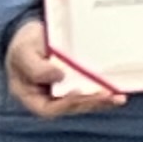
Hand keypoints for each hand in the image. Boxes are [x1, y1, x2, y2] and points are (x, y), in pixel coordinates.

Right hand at [0, 18, 124, 117]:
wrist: (33, 32)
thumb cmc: (24, 44)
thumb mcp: (24, 52)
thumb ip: (36, 67)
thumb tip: (58, 76)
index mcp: (30, 95)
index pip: (47, 108)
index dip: (65, 104)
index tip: (79, 94)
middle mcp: (48, 97)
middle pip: (70, 106)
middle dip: (90, 103)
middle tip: (109, 96)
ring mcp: (64, 90)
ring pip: (83, 101)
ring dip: (101, 100)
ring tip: (118, 97)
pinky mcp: (76, 80)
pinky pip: (90, 88)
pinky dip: (103, 88)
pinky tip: (118, 87)